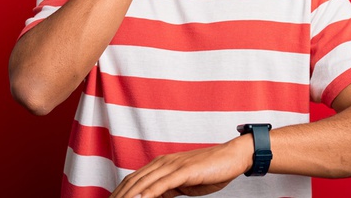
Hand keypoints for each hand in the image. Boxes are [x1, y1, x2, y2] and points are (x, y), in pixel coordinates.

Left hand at [109, 137, 251, 197]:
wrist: (232, 156)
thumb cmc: (210, 170)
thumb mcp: (183, 184)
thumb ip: (167, 190)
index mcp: (160, 165)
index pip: (133, 181)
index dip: (120, 193)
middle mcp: (162, 163)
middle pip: (132, 182)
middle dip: (119, 196)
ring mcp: (172, 166)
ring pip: (143, 184)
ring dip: (128, 197)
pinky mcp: (183, 171)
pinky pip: (160, 185)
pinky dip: (147, 194)